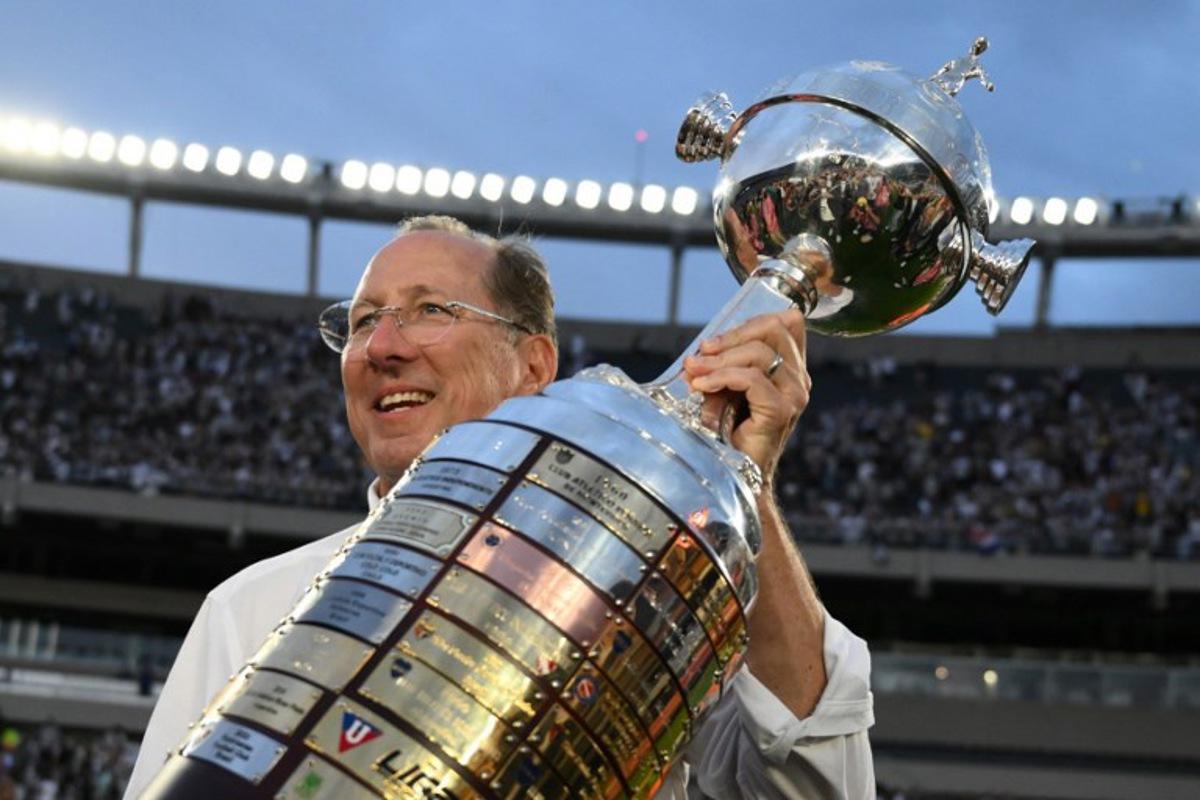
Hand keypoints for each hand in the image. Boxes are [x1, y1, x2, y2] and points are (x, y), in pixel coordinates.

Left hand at [683, 309, 810, 481]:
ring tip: (694, 372)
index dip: (752, 321)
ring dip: (719, 359)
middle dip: (731, 336)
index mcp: (791, 370)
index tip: (718, 340)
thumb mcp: (726, 390)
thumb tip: (698, 354)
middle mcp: (799, 379)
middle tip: (701, 351)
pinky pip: (751, 379)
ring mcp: (794, 395)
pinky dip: (721, 377)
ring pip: (759, 353)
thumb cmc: (730, 434)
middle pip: (773, 330)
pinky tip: (702, 386)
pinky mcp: (781, 411)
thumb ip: (722, 367)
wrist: (738, 476)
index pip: (787, 322)